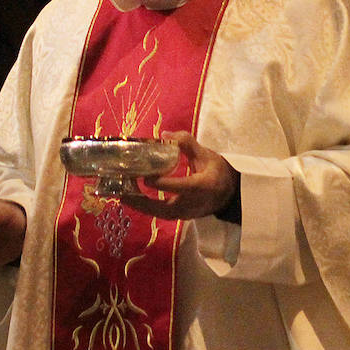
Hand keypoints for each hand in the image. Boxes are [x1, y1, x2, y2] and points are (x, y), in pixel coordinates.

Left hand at [119, 131, 238, 220]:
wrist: (230, 194)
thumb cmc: (217, 171)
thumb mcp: (206, 154)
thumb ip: (186, 143)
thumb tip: (164, 133)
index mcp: (202, 186)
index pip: (180, 187)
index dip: (162, 183)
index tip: (145, 176)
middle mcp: (192, 203)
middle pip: (163, 207)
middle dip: (140, 200)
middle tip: (121, 191)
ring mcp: (186, 213)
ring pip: (158, 213)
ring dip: (138, 205)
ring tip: (119, 194)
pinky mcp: (180, 217)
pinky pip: (159, 213)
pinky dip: (144, 206)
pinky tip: (130, 197)